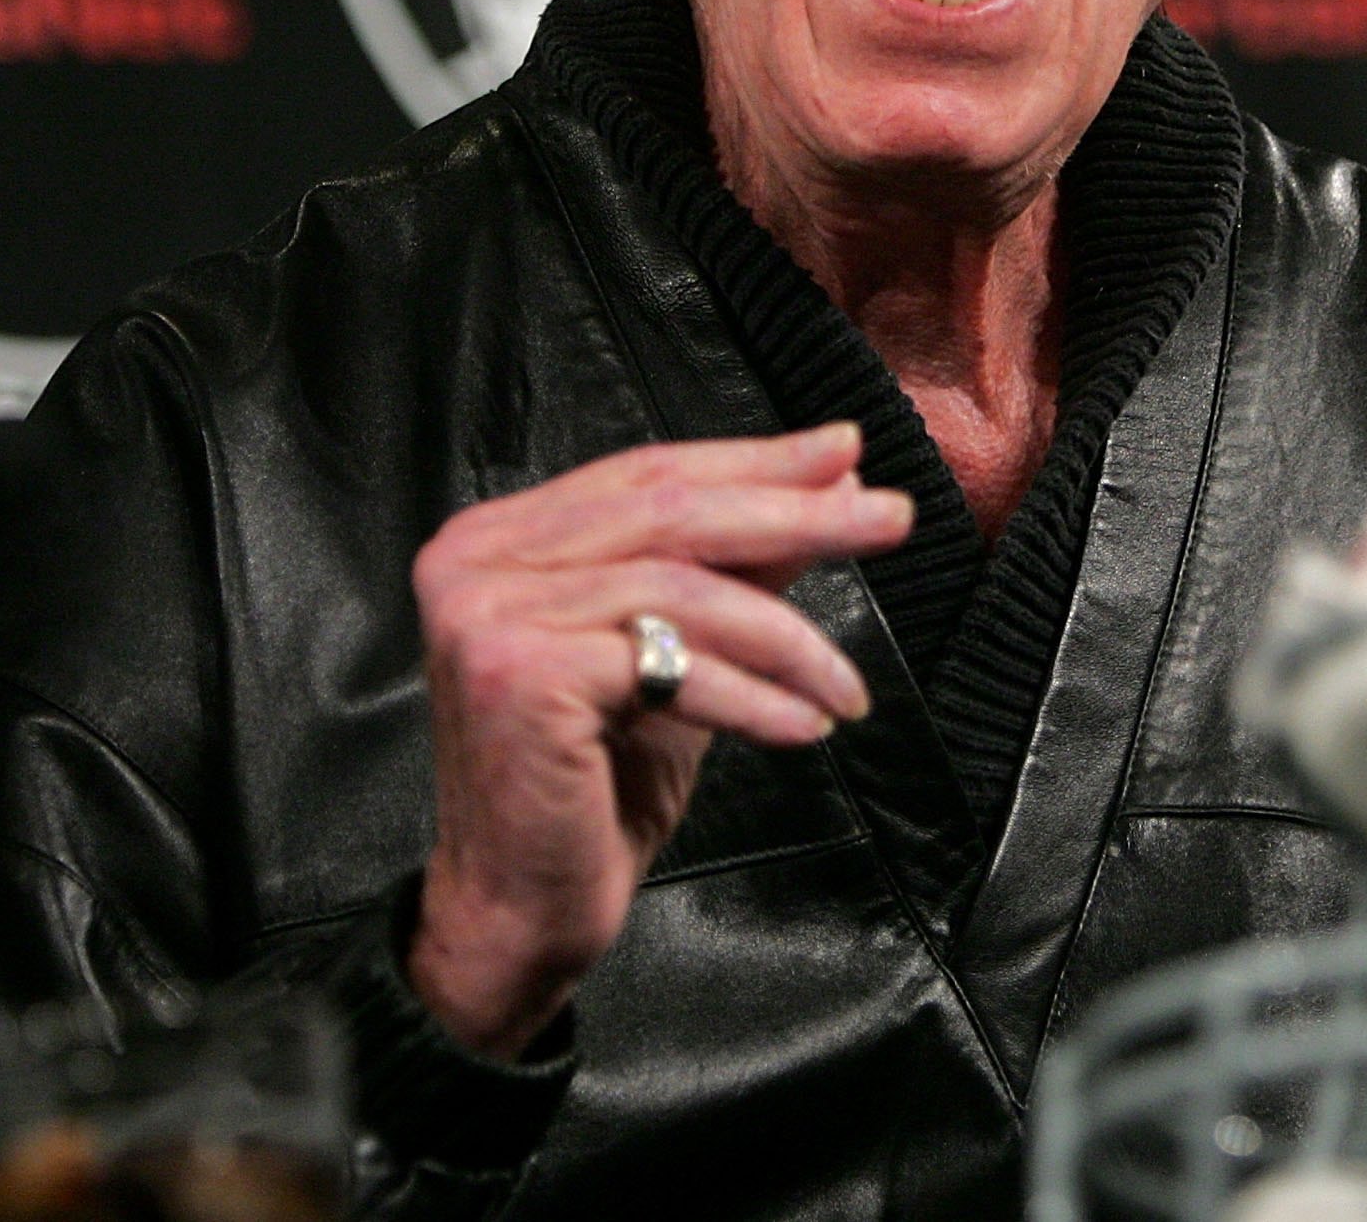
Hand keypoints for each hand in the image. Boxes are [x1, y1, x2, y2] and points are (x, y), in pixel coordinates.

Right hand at [404, 421, 910, 1057]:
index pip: (647, 474)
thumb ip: (736, 566)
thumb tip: (831, 484)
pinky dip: (754, 696)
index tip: (848, 455)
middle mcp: (476, 560)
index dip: (753, 461)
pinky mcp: (521, 674)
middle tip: (891, 518)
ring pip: (681, 590)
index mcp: (500, 538)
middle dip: (794, 513)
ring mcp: (488, 613)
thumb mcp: (679, 654)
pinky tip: (806, 724)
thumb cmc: (596, 787)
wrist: (520, 910)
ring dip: (788, 638)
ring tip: (849, 686)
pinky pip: (671, 665)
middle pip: (670, 514)